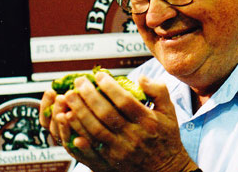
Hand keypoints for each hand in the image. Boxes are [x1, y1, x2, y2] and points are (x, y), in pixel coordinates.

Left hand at [43, 72, 198, 171]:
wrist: (167, 170)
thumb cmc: (166, 136)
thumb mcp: (169, 111)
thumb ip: (158, 91)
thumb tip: (140, 78)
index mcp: (148, 121)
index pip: (124, 101)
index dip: (109, 86)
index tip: (99, 75)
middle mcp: (134, 136)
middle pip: (106, 113)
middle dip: (89, 95)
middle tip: (78, 82)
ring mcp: (121, 151)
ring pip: (95, 129)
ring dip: (79, 112)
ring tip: (68, 97)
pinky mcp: (111, 162)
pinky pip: (90, 147)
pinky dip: (78, 133)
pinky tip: (68, 121)